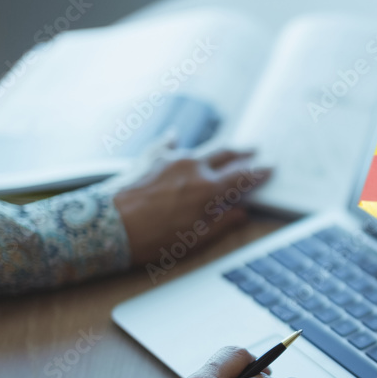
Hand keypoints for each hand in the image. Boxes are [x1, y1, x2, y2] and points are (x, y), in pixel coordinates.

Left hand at [113, 147, 271, 265]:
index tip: (270, 168)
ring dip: (214, 150)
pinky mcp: (150, 157)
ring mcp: (170, 158)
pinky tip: (176, 137)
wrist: (106, 225)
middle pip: (226, 153)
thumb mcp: (194, 240)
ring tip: (222, 149)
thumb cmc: (150, 238)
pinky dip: (176, 141)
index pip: (243, 177)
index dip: (259, 173)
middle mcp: (193, 167)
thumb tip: (241, 213)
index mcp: (208, 189)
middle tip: (254, 149)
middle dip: (242, 151)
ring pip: (200, 149)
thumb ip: (222, 224)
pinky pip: (168, 144)